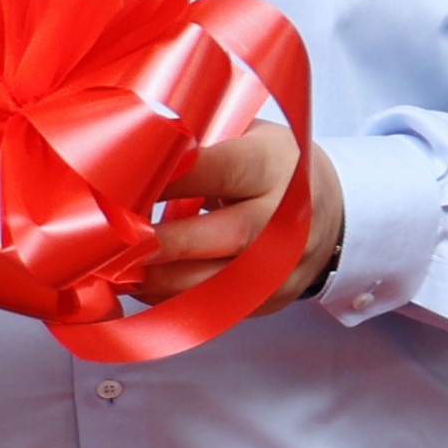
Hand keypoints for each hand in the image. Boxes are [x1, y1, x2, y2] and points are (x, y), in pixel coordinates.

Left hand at [127, 123, 339, 308]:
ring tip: (117, 273)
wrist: (331, 212)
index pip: (220, 170)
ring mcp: (284, 265)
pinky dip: (174, 305)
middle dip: (167, 244)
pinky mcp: (271, 300)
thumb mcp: (248, 137)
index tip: (123, 184)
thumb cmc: (272, 167)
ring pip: (222, 284)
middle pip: (228, 235)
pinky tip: (142, 290)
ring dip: (163, 283)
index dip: (171, 179)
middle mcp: (286, 218)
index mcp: (275, 165)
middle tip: (116, 245)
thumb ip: (201, 144)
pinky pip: (219, 311)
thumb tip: (134, 148)